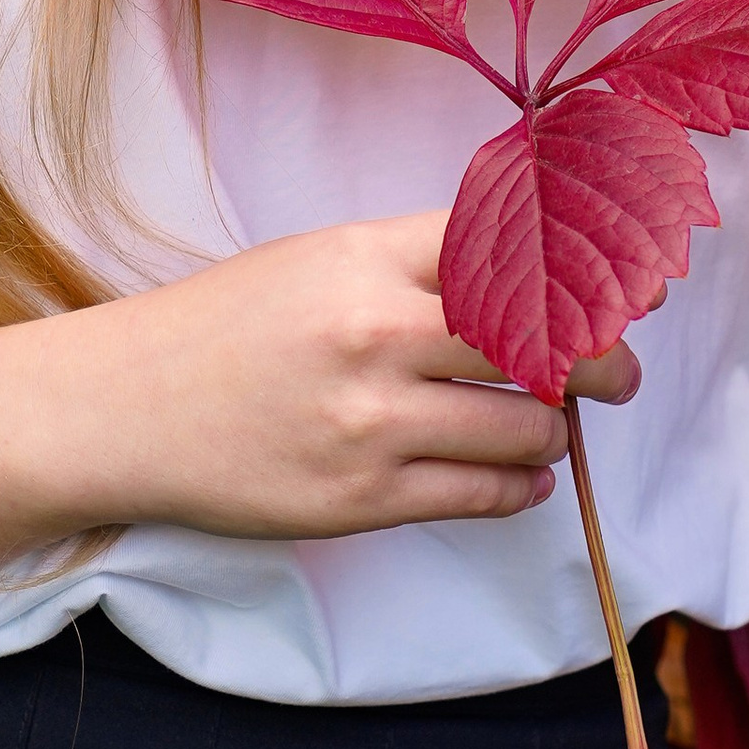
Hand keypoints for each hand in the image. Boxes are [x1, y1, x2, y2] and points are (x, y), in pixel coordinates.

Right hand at [26, 209, 638, 547]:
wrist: (126, 409)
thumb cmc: (225, 326)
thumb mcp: (317, 261)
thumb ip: (413, 262)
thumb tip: (526, 277)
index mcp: (365, 256)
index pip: (507, 249)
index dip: (579, 270)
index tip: (623, 288)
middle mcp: (376, 332)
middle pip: (540, 340)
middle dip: (601, 358)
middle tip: (620, 370)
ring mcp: (371, 422)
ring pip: (523, 427)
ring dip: (555, 429)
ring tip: (553, 426)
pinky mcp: (361, 499)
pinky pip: (481, 495)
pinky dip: (521, 485)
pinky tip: (525, 474)